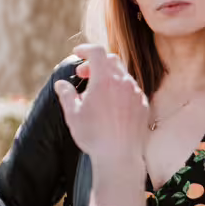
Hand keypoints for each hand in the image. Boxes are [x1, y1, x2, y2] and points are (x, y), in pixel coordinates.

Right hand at [56, 45, 147, 205]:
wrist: (119, 156)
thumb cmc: (93, 135)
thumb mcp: (73, 114)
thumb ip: (66, 94)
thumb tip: (61, 84)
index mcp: (105, 80)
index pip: (97, 52)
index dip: (86, 49)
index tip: (77, 53)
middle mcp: (124, 83)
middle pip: (112, 60)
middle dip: (96, 62)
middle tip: (83, 75)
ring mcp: (136, 93)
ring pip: (123, 75)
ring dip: (109, 76)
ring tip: (96, 91)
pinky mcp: (143, 105)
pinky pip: (132, 90)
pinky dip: (120, 89)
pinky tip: (112, 103)